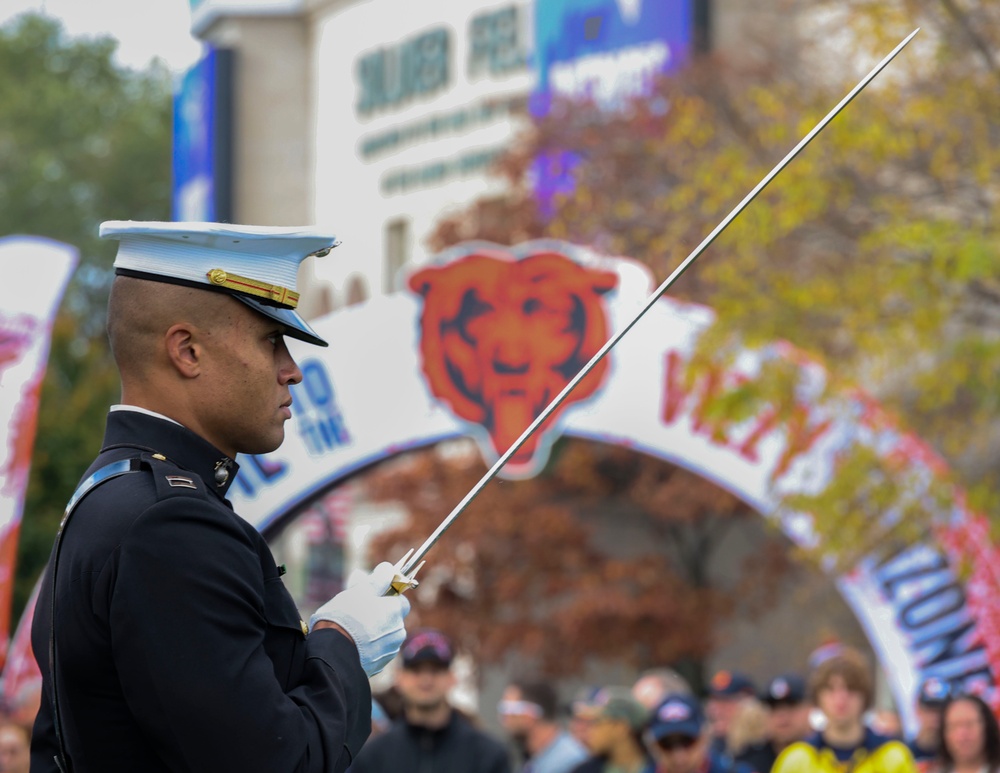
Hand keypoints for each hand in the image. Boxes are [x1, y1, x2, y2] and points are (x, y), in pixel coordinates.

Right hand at [309, 562, 409, 676]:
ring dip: (374, 632)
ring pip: (385, 636)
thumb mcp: (360, 591)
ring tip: (353, 630)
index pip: (400, 600)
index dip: (387, 597)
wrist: (332, 655)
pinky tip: (352, 644)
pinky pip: (377, 651)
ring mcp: (390, 651)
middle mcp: (398, 632)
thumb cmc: (345, 618)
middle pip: (392, 618)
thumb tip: (388, 568)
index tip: (372, 597)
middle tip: (359, 613)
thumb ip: (378, 579)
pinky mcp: (379, 665)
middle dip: (380, 615)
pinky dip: (368, 647)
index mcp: (396, 611)